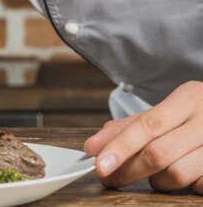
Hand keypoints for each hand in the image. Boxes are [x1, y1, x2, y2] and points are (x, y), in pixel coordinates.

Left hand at [84, 81, 202, 193]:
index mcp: (188, 98)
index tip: (99, 164)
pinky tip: (181, 173)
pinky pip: (195, 187)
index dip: (120, 146)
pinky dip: (181, 186)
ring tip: (153, 172)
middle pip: (158, 153)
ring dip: (156, 180)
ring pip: (176, 175)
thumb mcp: (165, 111)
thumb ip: (129, 126)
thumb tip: (92, 146)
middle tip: (110, 177)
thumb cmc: (194, 115)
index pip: (147, 125)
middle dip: (128, 169)